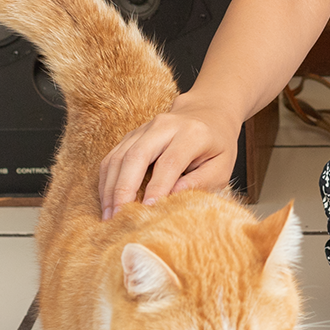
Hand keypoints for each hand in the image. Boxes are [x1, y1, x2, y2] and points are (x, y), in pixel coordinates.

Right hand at [96, 99, 240, 218]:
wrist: (207, 112)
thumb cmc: (217, 145)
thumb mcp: (222, 166)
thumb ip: (201, 182)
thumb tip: (173, 198)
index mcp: (192, 134)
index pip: (170, 162)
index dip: (157, 188)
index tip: (147, 211)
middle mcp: (165, 126)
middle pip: (137, 156)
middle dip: (124, 189)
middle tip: (118, 217)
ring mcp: (145, 128)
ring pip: (119, 156)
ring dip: (110, 188)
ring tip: (109, 216)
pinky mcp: (132, 135)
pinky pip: (112, 157)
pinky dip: (106, 181)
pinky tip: (107, 202)